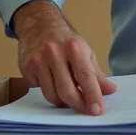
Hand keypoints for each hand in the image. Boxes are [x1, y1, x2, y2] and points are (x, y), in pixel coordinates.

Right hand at [13, 0, 116, 114]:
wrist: (38, 23)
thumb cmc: (65, 39)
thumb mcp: (84, 51)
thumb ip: (96, 74)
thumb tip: (110, 91)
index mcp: (74, 47)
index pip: (86, 77)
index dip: (93, 96)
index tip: (98, 111)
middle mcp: (54, 52)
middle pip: (67, 90)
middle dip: (78, 105)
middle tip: (85, 110)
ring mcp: (38, 60)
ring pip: (51, 95)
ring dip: (62, 101)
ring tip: (68, 94)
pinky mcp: (25, 67)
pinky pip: (38, 90)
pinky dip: (47, 91)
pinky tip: (51, 81)